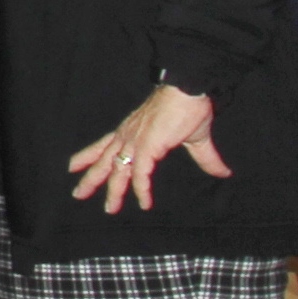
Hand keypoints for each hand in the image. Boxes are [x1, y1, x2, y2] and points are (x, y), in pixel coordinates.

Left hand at [64, 82, 225, 212]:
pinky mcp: (147, 146)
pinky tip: (143, 202)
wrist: (190, 90)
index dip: (88, 156)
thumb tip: (224, 172)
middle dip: (90, 178)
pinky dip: (140, 189)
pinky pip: (140, 173)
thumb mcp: (194, 139)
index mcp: (132, 131)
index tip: (72, 167)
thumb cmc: (189, 108)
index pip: (103, 145)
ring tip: (110, 208)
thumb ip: (204, 158)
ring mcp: (135, 141)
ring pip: (117, 170)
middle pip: (103, 160)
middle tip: (77, 194)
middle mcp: (128, 136)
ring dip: (113, 190)